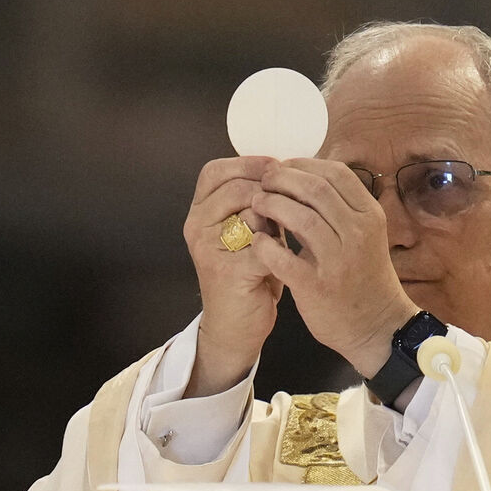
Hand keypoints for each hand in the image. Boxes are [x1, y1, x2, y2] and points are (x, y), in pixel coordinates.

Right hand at [182, 156, 284, 396]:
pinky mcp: (226, 272)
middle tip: (293, 202)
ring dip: (277, 220)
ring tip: (288, 233)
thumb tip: (289, 170)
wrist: (237, 326)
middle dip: (271, 192)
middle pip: (235, 188)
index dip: (249, 164)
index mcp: (200, 211)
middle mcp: (197, 226)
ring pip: (250, 214)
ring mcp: (208, 249)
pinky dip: (283, 250)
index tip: (280, 166)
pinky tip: (292, 255)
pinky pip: (263, 247)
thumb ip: (260, 202)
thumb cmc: (251, 274)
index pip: (216, 171)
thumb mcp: (252, 231)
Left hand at [250, 158, 417, 376]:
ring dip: (271, 205)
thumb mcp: (362, 235)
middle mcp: (358, 233)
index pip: (335, 173)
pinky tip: (259, 240)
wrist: (377, 326)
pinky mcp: (317, 286)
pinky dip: (266, 245)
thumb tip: (301, 177)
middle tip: (263, 181)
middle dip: (283, 179)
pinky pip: (283, 258)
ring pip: (301, 217)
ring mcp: (339, 260)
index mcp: (370, 215)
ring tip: (256, 204)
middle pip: (316, 188)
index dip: (303, 164)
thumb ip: (338, 208)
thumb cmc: (363, 276)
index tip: (282, 167)